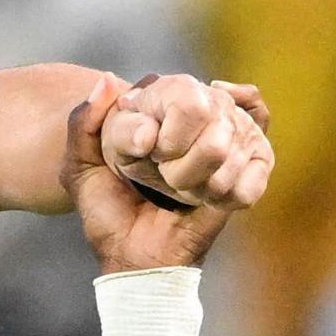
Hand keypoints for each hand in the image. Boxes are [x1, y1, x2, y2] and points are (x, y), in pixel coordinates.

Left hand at [71, 75, 264, 272]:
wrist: (136, 258)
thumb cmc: (108, 213)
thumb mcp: (80, 169)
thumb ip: (82, 124)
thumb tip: (108, 78)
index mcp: (162, 113)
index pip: (183, 91)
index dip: (168, 122)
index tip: (146, 149)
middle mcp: (201, 122)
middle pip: (216, 110)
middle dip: (182, 150)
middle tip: (161, 170)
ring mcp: (229, 147)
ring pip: (236, 136)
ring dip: (199, 171)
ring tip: (176, 190)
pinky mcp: (249, 176)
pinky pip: (256, 167)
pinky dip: (227, 187)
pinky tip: (205, 199)